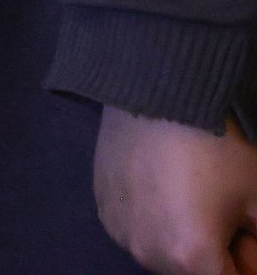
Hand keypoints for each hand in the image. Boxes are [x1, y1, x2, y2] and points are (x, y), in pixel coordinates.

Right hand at [95, 106, 256, 274]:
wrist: (157, 89)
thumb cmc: (218, 146)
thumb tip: (249, 251)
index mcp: (190, 260)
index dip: (249, 262)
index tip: (251, 236)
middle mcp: (147, 254)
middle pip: (193, 273)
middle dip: (218, 255)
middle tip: (232, 214)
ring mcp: (120, 230)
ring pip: (164, 254)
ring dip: (186, 240)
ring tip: (198, 197)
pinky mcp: (103, 206)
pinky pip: (138, 230)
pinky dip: (158, 220)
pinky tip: (168, 186)